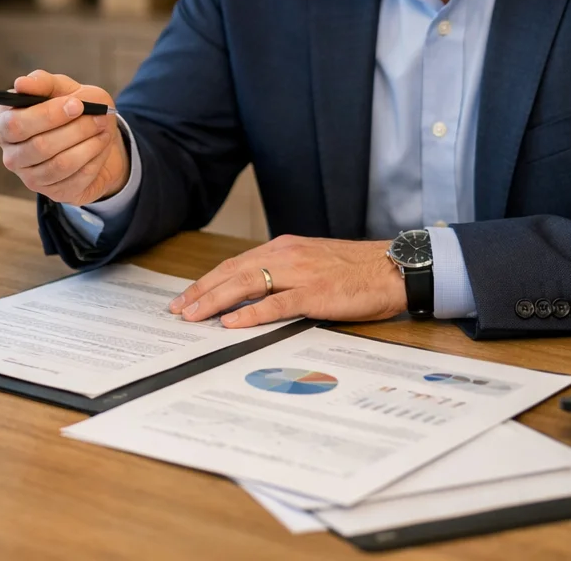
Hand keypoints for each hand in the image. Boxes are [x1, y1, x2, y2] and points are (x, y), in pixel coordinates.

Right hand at [0, 69, 128, 204]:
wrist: (94, 137)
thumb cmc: (72, 108)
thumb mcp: (62, 88)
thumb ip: (42, 83)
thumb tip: (21, 84)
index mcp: (4, 125)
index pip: (16, 125)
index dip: (48, 115)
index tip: (77, 104)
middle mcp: (11, 155)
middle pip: (39, 147)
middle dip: (75, 130)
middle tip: (98, 117)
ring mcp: (30, 178)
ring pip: (60, 164)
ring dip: (89, 144)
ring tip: (102, 130)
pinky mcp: (53, 192)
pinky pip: (77, 178)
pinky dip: (95, 159)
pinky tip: (100, 146)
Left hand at [169, 236, 407, 328]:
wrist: (392, 268)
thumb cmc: (356, 271)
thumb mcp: (312, 265)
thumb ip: (284, 276)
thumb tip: (255, 296)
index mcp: (284, 249)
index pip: (235, 264)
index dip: (208, 281)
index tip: (187, 297)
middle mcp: (286, 255)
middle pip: (232, 272)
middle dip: (201, 291)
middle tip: (178, 310)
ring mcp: (300, 273)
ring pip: (246, 284)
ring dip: (215, 301)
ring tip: (194, 316)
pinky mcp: (315, 293)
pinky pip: (276, 304)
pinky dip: (250, 313)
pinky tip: (231, 322)